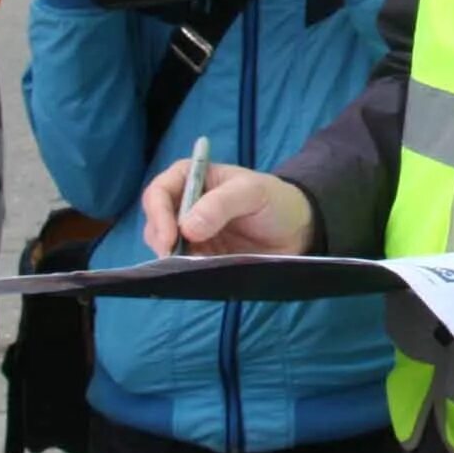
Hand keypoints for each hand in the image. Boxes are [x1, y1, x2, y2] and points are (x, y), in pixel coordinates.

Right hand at [142, 161, 315, 256]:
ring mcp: (191, 232)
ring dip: (170, 257)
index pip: (159, 192)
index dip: (159, 215)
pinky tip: (194, 274)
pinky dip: (183, 269)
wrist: (298, 231)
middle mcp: (185, 204)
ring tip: (188, 265)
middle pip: (155, 221)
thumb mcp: (253, 193)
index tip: (170, 238)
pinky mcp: (200, 255)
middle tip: (174, 259)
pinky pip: (181, 264)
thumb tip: (187, 227)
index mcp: (192, 178)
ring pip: (163, 245)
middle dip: (161, 240)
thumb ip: (221, 204)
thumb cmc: (275, 200)